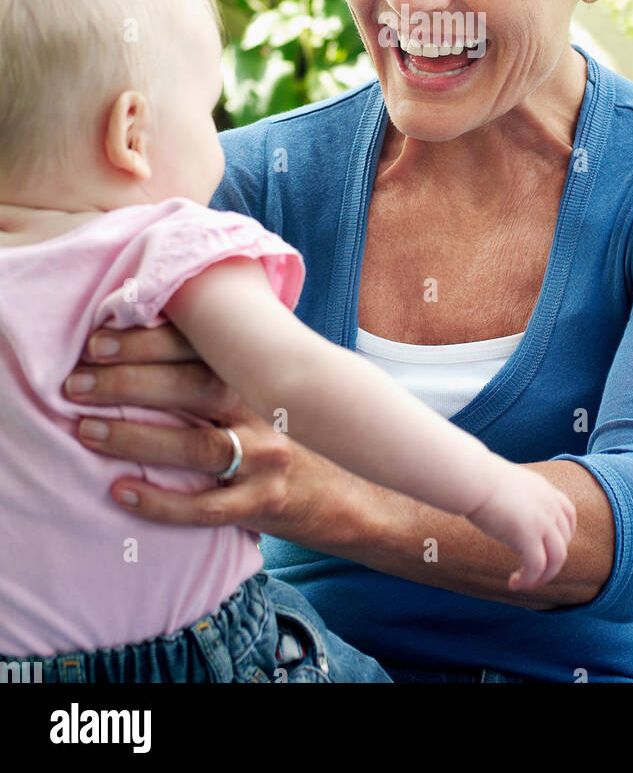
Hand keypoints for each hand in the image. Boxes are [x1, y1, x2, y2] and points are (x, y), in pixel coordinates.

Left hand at [64, 323, 344, 543]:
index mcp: (264, 371)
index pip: (201, 346)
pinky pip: (206, 507)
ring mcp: (269, 457)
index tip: (96, 339)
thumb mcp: (279, 383)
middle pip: (191, 387)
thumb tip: (165, 324)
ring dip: (134, 436)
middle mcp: (267, 407)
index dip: (146, 339)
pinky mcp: (266, 504)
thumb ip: (235, 359)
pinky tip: (119, 493)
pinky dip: (160, 502)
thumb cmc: (302, 430)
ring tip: (84, 430)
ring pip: (195, 445)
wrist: (359, 491)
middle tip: (74, 384)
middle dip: (126, 381)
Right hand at [465, 463, 576, 591]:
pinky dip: (528, 579)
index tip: (548, 549)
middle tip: (532, 574)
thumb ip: (520, 503)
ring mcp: (542, 520)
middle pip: (564, 541)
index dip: (563, 537)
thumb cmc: (480, 482)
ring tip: (526, 583)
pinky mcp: (529, 535)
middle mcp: (550, 505)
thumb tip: (515, 523)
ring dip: (544, 576)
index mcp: (545, 490)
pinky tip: (513, 583)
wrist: (472, 479)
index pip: (568, 516)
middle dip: (552, 562)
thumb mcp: (511, 488)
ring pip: (557, 558)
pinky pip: (537, 566)